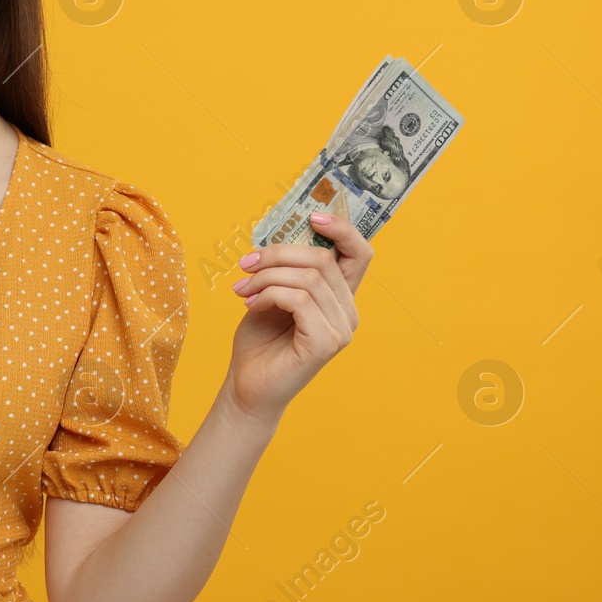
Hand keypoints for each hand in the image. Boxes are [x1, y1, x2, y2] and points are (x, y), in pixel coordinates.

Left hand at [222, 213, 374, 424]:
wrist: (247, 386)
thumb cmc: (260, 340)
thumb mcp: (272, 293)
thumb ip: (286, 269)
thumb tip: (280, 237)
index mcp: (340, 297)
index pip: (359, 253)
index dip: (342, 229)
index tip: (312, 216)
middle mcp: (348, 312)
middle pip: (323, 259)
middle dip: (277, 254)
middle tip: (245, 264)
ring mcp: (341, 329)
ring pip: (308, 277)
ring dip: (266, 277)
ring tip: (242, 290)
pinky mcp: (326, 343)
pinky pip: (299, 300)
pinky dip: (269, 294)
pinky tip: (250, 305)